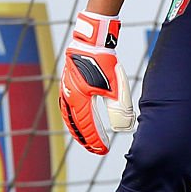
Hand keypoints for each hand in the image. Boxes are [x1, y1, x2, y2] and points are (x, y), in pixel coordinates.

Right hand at [59, 12, 135, 153]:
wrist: (90, 41)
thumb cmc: (104, 63)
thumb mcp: (115, 87)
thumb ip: (119, 108)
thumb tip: (123, 128)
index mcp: (81, 100)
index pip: (88, 127)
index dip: (96, 141)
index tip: (103, 150)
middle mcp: (70, 98)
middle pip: (76, 126)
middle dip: (85, 139)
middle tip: (95, 149)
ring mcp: (66, 91)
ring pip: (69, 117)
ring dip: (77, 131)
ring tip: (84, 140)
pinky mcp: (67, 84)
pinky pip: (66, 107)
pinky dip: (71, 118)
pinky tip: (75, 120)